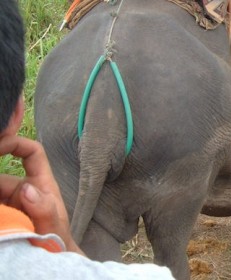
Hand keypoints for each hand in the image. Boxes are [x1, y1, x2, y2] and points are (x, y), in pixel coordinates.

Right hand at [0, 135, 83, 254]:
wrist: (51, 256)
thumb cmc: (57, 239)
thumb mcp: (54, 226)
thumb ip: (44, 209)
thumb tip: (27, 189)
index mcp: (40, 182)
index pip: (32, 152)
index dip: (15, 142)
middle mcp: (22, 187)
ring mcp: (9, 200)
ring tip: (2, 215)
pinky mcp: (2, 213)